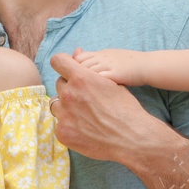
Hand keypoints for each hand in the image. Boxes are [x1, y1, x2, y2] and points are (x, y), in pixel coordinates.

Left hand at [49, 52, 163, 165]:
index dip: (63, 64)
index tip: (67, 70)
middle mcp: (69, 94)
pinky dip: (68, 124)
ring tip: (85, 115)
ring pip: (57, 104)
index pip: (58, 61)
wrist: (132, 138)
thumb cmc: (125, 108)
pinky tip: (84, 128)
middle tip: (85, 98)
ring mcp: (64, 115)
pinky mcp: (62, 132)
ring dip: (66, 107)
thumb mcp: (111, 82)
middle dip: (69, 88)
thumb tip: (76, 51)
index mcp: (81, 78)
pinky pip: (59, 123)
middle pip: (60, 84)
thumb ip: (89, 69)